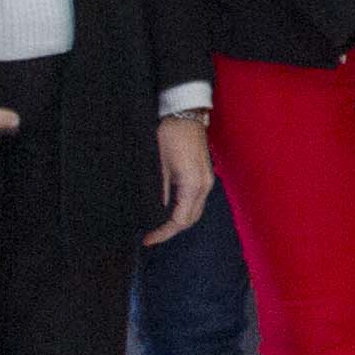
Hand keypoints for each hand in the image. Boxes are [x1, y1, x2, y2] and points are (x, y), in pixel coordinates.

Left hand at [147, 114, 214, 243]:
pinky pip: (196, 201)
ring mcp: (206, 181)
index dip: (163, 233)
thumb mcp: (159, 165)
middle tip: (151, 236)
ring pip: (195, 212)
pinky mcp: (204, 176)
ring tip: (159, 227)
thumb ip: (161, 190)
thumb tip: (157, 209)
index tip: (147, 239)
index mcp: (192, 185)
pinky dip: (184, 211)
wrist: (185, 115)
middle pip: (190, 220)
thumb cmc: (170, 136)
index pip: (180, 220)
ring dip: (179, 222)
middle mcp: (204, 186)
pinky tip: (169, 211)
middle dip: (171, 231)